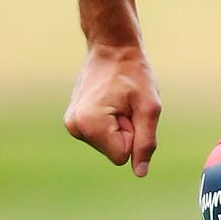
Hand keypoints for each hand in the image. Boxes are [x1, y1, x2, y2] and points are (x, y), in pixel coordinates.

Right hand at [63, 43, 160, 175]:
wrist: (113, 47)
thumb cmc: (134, 72)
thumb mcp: (149, 106)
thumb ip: (146, 141)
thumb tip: (140, 172)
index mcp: (90, 124)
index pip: (122, 155)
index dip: (134, 133)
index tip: (131, 108)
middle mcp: (74, 127)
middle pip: (113, 150)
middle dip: (126, 129)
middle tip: (125, 101)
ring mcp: (71, 124)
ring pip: (108, 143)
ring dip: (119, 124)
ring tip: (118, 99)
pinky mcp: (73, 120)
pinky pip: (101, 134)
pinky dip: (110, 121)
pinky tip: (110, 99)